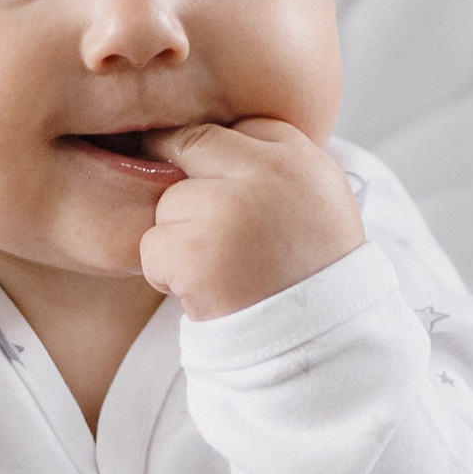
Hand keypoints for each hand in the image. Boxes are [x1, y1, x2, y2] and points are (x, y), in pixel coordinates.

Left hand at [138, 120, 364, 319]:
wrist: (320, 347)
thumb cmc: (310, 277)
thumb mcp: (317, 204)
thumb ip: (273, 169)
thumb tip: (207, 143)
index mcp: (302, 160)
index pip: (239, 127)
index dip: (219, 160)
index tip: (219, 191)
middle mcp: (269, 174)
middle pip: (191, 146)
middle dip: (187, 188)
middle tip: (199, 228)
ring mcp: (231, 209)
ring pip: (168, 202)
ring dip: (178, 240)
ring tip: (221, 270)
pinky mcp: (196, 251)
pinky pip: (152, 248)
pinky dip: (167, 276)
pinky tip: (206, 292)